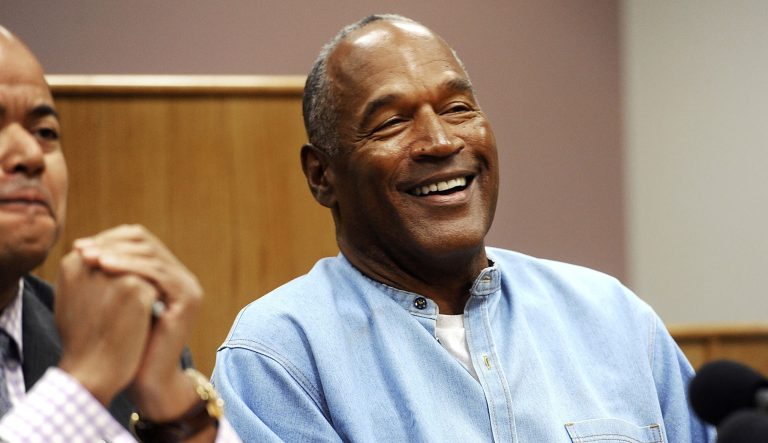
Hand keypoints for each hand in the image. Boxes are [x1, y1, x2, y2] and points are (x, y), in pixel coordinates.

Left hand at [73, 224, 203, 419]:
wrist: (147, 380)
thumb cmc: (125, 345)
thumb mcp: (117, 302)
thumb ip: (112, 276)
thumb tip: (83, 247)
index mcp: (168, 275)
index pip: (141, 241)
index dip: (110, 239)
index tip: (79, 247)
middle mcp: (183, 278)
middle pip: (147, 243)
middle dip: (111, 243)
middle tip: (81, 249)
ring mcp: (189, 288)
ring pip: (151, 255)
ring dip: (117, 252)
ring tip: (88, 257)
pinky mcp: (189, 300)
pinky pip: (158, 273)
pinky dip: (130, 266)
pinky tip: (104, 268)